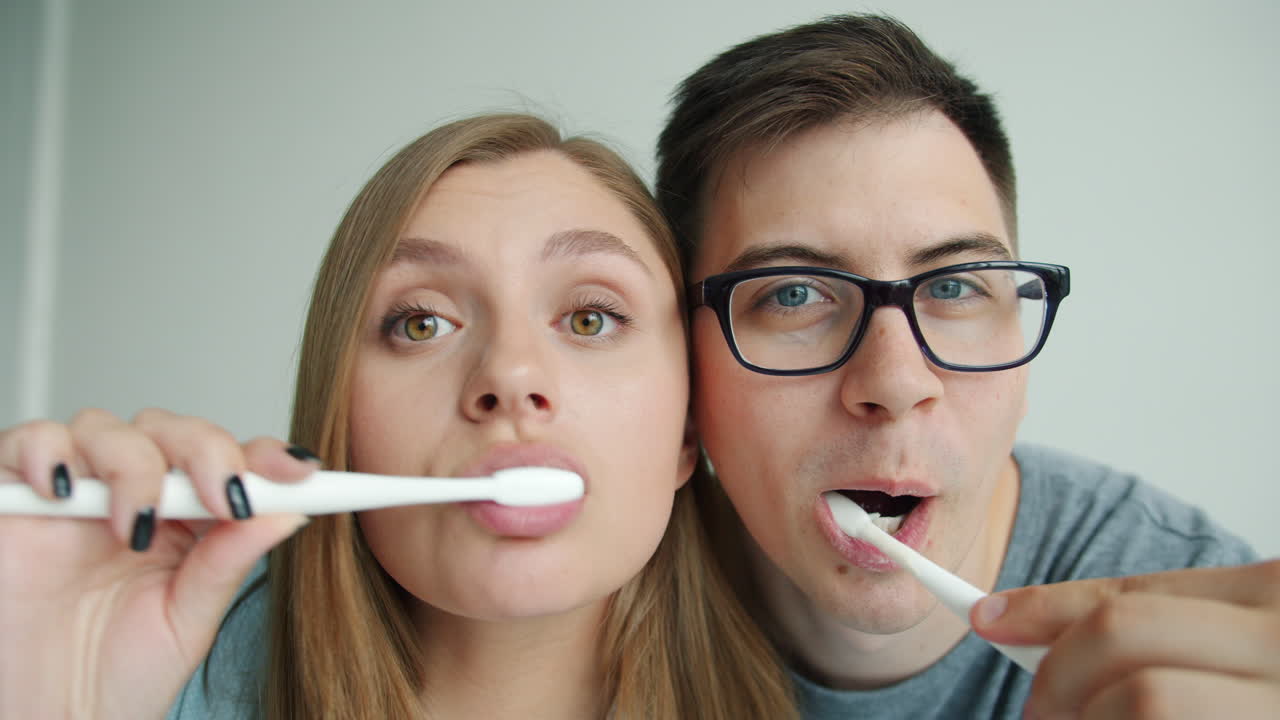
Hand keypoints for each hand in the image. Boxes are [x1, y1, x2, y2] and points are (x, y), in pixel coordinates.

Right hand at [0, 408, 311, 719]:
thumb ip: (227, 563)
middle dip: (207, 453)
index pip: (226, 463)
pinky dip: (48, 452)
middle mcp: (130, 497)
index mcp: (183, 522)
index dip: (265, 457)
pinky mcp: (14, 498)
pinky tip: (66, 492)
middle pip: (171, 432)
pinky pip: (28, 443)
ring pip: (106, 429)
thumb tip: (287, 511)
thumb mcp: (186, 622)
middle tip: (224, 499)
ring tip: (136, 527)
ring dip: (134, 466)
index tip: (302, 472)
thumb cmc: (111, 680)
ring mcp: (74, 494)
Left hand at [971, 561, 1279, 718]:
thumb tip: (1021, 622)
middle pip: (1125, 645)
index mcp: (1279, 602)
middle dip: (1057, 678)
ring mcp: (1278, 709)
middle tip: (1036, 713)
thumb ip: (1163, 627)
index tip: (986, 617)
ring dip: (1087, 719)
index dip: (1045, 610)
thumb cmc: (1273, 682)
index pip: (1131, 599)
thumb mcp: (1247, 636)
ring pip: (1145, 700)